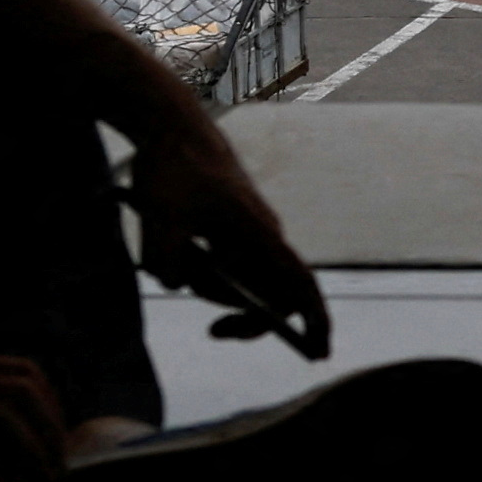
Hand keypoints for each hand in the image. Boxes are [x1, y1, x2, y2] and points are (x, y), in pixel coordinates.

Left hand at [130, 128, 331, 359]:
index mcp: (258, 233)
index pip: (299, 284)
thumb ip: (164, 261)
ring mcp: (247, 235)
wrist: (175, 129)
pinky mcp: (228, 231)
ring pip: (241, 283)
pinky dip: (203, 273)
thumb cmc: (176, 169)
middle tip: (214, 332)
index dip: (314, 319)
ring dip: (210, 287)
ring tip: (170, 252)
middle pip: (272, 295)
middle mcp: (262, 237)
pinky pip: (225, 267)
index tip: (320, 353)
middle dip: (247, 319)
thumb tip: (173, 282)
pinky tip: (176, 245)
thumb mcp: (160, 217)